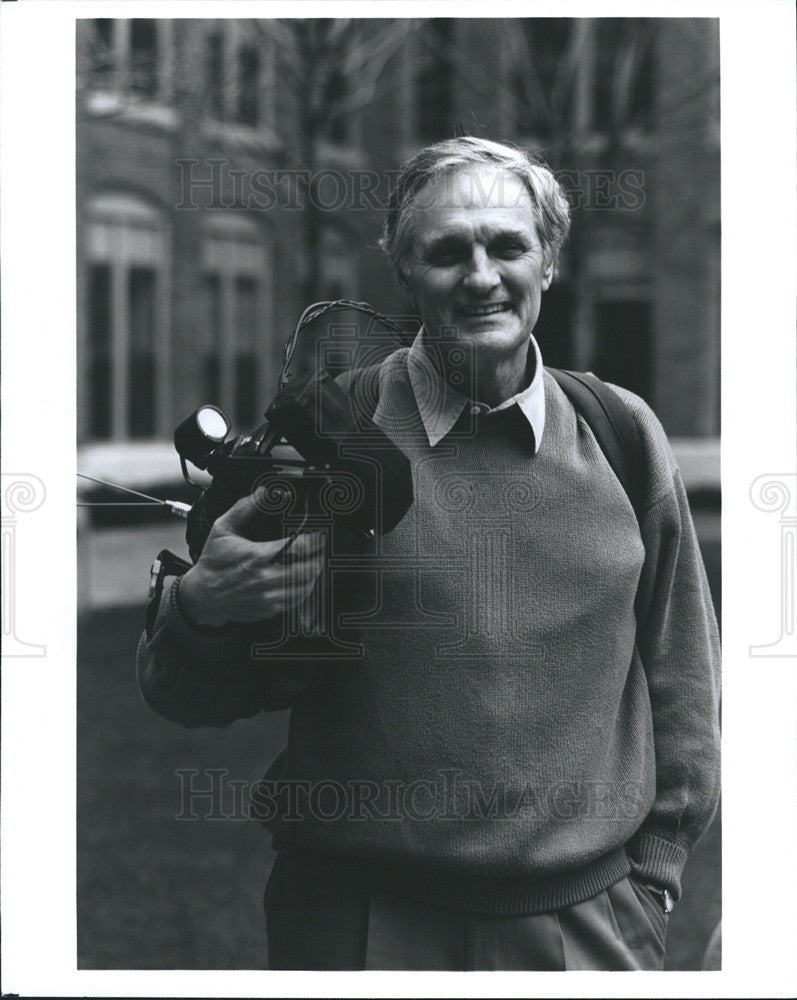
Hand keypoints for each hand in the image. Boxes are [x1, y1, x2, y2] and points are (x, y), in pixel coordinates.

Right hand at [178, 490, 325, 627]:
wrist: (202, 596)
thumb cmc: (213, 562)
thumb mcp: (222, 529)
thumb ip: (244, 508)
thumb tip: (263, 493)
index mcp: (257, 556)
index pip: (298, 547)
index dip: (315, 540)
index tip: (320, 535)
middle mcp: (265, 578)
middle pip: (309, 568)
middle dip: (319, 556)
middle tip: (319, 549)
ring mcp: (269, 597)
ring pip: (306, 586)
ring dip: (313, 573)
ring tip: (312, 562)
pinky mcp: (270, 609)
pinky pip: (297, 600)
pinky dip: (304, 589)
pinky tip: (301, 579)